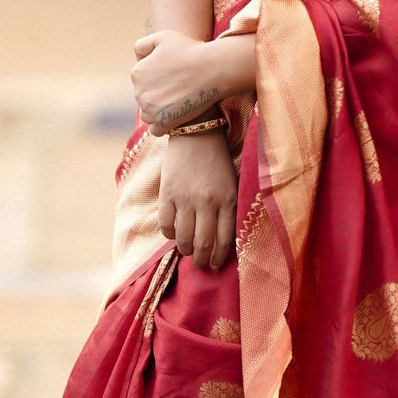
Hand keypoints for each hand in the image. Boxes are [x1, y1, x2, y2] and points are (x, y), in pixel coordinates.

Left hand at [131, 28, 225, 133]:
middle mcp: (139, 92)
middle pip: (145, 97)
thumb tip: (137, 59)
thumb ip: (143, 45)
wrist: (214, 68)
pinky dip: (164, 125)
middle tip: (179, 88)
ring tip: (179, 101)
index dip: (157, 77)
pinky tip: (177, 115)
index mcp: (137, 72)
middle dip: (158, 94)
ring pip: (148, 114)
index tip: (172, 75)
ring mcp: (150, 110)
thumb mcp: (162, 37)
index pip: (141, 80)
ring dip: (159, 110)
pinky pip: (156, 130)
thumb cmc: (191, 50)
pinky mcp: (163, 123)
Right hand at [158, 132, 237, 268]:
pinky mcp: (167, 194)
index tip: (215, 264)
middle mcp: (207, 202)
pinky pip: (165, 224)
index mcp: (227, 200)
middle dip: (201, 260)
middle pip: (203, 243)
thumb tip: (222, 239)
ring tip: (187, 250)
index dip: (219, 257)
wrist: (195, 133)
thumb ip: (228, 209)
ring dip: (185, 249)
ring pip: (183, 237)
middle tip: (200, 263)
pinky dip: (169, 234)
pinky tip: (173, 233)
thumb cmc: (217, 160)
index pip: (224, 239)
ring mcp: (185, 199)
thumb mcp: (232, 183)